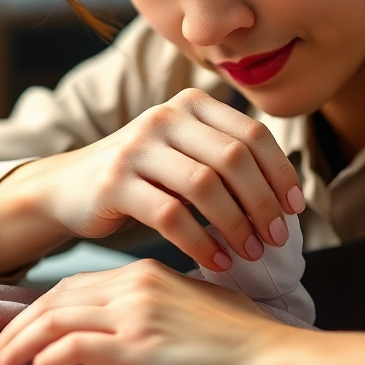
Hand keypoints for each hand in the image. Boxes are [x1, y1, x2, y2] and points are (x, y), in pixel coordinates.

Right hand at [0, 88, 304, 274]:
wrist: (69, 187)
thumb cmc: (144, 177)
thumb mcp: (185, 152)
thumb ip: (227, 158)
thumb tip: (290, 196)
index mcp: (192, 103)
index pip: (252, 133)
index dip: (280, 172)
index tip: (295, 209)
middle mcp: (166, 116)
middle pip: (234, 158)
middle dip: (263, 202)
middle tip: (276, 238)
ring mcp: (137, 146)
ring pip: (205, 185)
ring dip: (236, 225)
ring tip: (251, 252)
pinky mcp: (115, 182)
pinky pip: (171, 215)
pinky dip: (200, 242)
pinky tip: (216, 261)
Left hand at [0, 258, 290, 364]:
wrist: (276, 357)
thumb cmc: (242, 340)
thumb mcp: (192, 310)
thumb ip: (152, 310)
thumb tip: (119, 334)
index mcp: (145, 272)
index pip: (72, 288)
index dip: (33, 314)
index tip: (9, 341)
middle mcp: (136, 284)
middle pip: (54, 301)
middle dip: (10, 333)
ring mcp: (138, 310)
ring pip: (54, 320)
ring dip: (14, 350)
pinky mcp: (143, 341)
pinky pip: (76, 347)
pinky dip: (48, 362)